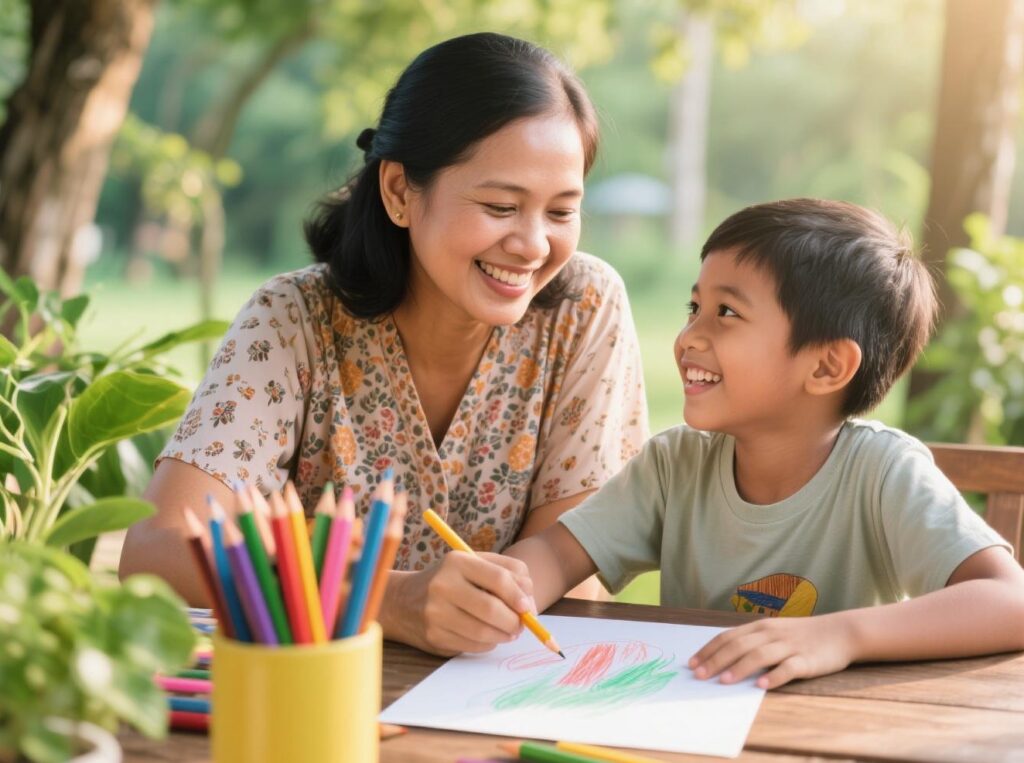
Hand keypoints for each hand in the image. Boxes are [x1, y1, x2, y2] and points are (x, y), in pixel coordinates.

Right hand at [384, 551, 534, 655]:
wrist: (403, 601)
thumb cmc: (450, 580)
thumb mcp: (474, 564)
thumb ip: (507, 573)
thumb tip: (530, 604)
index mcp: (457, 562)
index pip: (498, 579)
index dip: (519, 596)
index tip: (528, 607)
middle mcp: (443, 585)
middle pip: (492, 609)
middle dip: (514, 621)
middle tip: (522, 624)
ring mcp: (436, 613)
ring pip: (483, 632)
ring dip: (504, 635)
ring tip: (509, 632)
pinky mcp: (434, 636)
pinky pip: (473, 645)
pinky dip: (488, 643)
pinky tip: (489, 637)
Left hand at [689, 613, 857, 688]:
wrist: (840, 632)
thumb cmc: (801, 635)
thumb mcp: (773, 632)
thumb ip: (751, 641)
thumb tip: (722, 656)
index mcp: (761, 627)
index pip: (729, 637)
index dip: (709, 650)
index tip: (692, 663)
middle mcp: (772, 634)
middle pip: (739, 646)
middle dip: (717, 660)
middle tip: (700, 675)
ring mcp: (790, 647)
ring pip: (760, 655)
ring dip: (740, 668)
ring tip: (724, 681)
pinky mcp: (807, 661)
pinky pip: (789, 668)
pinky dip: (774, 676)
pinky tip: (762, 685)